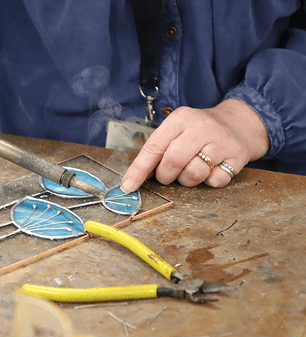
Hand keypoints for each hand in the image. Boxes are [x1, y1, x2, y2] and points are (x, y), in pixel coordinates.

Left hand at [120, 99, 269, 192]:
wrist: (239, 124)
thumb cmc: (199, 132)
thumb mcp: (177, 130)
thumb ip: (158, 150)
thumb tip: (133, 179)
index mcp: (180, 119)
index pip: (154, 147)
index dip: (139, 169)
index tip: (128, 186)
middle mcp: (201, 127)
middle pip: (173, 161)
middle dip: (166, 176)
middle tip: (169, 175)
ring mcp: (221, 140)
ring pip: (194, 174)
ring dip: (188, 180)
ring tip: (193, 168)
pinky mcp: (237, 155)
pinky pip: (215, 181)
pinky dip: (210, 181)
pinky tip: (213, 168)